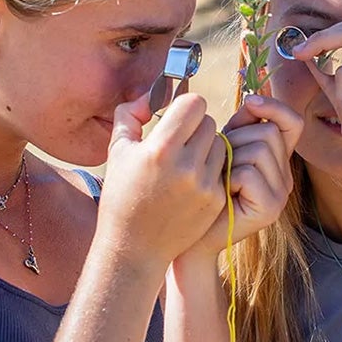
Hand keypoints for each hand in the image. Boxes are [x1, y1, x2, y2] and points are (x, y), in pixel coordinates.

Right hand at [98, 92, 228, 264]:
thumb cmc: (121, 195)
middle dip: (195, 126)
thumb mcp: (118, 151)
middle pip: (209, 123)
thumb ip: (130, 114)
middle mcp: (186, 165)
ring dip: (206, 146)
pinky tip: (192, 179)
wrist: (134, 247)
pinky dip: (211, 168)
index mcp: (160, 149)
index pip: (195, 104)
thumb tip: (150, 95)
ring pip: (221, 144)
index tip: (177, 116)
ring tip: (186, 160)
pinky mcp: (216, 199)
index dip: (186, 106)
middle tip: (180, 139)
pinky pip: (223, 168)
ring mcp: (205, 184)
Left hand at [180, 94, 303, 260]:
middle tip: (218, 164)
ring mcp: (281, 194)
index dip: (274, 108)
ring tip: (219, 180)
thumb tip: (252, 100)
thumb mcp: (222, 151)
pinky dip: (228, 178)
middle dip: (236, 139)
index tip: (250, 101)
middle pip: (269, 133)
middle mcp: (286, 177)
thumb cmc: (201, 191)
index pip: (292, 123)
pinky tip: (221, 193)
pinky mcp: (270, 208)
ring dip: (230, 159)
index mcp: (278, 161)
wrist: (191, 237)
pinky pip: (248, 173)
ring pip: (259, 150)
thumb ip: (240, 127)